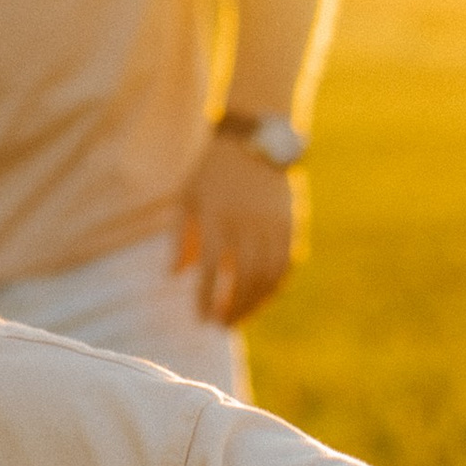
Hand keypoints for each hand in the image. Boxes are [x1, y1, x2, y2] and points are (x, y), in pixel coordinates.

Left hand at [178, 131, 299, 329]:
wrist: (254, 140)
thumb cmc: (212, 172)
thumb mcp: (186, 198)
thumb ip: (179, 237)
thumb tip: (174, 275)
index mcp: (216, 218)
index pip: (209, 270)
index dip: (205, 298)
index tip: (200, 318)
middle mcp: (246, 224)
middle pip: (242, 279)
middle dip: (231, 307)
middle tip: (220, 325)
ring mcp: (272, 225)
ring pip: (267, 276)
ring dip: (254, 303)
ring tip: (239, 318)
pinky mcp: (291, 224)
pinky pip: (287, 264)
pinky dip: (275, 286)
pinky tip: (263, 298)